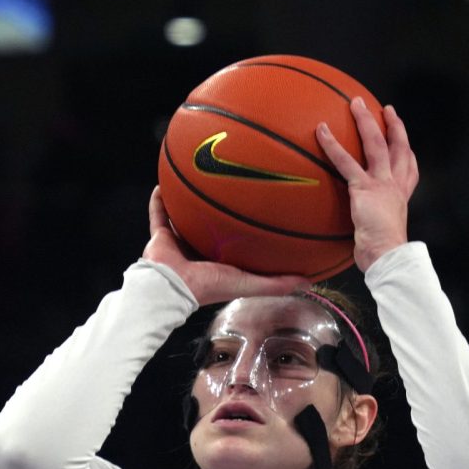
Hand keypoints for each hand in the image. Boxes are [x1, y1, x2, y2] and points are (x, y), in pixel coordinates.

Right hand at [142, 187, 308, 305]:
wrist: (173, 287)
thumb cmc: (210, 287)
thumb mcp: (250, 283)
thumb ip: (277, 283)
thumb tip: (309, 281)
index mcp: (219, 263)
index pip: (235, 246)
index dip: (247, 232)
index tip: (260, 215)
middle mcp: (199, 252)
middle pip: (210, 229)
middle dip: (219, 214)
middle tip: (231, 191)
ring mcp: (178, 244)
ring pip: (184, 219)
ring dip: (189, 204)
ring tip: (198, 181)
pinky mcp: (159, 237)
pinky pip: (159, 213)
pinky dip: (160, 200)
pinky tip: (165, 182)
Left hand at [316, 98, 418, 271]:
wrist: (387, 256)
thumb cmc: (384, 254)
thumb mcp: (383, 237)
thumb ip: (373, 228)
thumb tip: (361, 240)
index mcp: (401, 196)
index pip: (409, 169)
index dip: (407, 151)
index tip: (404, 140)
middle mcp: (395, 185)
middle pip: (397, 147)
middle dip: (393, 125)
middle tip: (385, 109)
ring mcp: (381, 183)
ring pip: (375, 143)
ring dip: (365, 120)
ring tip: (355, 102)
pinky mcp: (364, 188)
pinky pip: (345, 161)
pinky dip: (332, 145)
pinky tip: (321, 130)